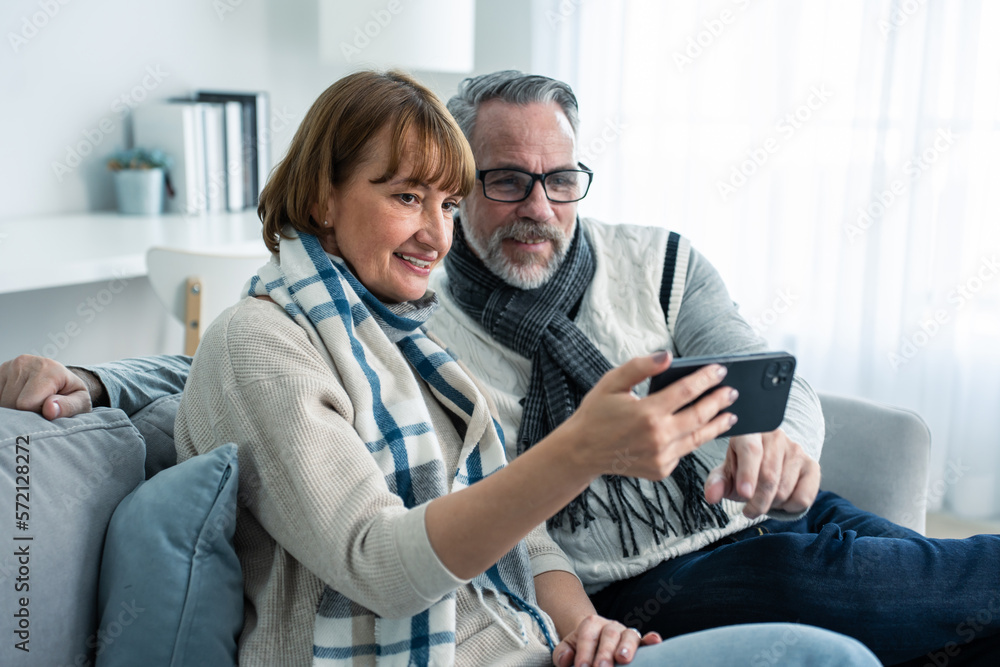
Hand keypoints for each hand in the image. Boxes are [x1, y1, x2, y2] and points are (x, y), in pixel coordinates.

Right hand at [0, 355, 93, 419]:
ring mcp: (9, 366)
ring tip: (31, 403)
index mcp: (49, 369)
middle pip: (11, 403)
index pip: (26, 404)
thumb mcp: (81, 402)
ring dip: (14, 408)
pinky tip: (17, 400)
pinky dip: (6, 403)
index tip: (48, 410)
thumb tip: (50, 409)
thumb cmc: (71, 393)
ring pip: (2, 401)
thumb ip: (69, 407)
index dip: (36, 414)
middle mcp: (25, 363)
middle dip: (24, 412)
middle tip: (40, 407)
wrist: (61, 379)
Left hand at [552, 614, 661, 666]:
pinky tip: (655, 641)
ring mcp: (626, 633)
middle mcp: (610, 626)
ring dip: (627, 647)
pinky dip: (651, 639)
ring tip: (623, 659)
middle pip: (609, 635)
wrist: (593, 642)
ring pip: (629, 635)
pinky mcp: (639, 643)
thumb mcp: (567, 648)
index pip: (588, 635)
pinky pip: (646, 639)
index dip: (584, 652)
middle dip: (605, 653)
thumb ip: (562, 653)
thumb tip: (566, 660)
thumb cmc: (580, 649)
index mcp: (591, 624)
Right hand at [564, 352, 738, 480]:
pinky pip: (684, 452)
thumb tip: (668, 356)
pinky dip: (694, 440)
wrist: (582, 452)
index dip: (705, 378)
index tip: (720, 370)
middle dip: (718, 401)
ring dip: (716, 425)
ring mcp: (661, 457)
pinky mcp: (661, 470)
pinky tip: (702, 430)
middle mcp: (657, 437)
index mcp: (646, 413)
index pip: (686, 391)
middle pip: (699, 416)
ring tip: (730, 415)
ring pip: (698, 438)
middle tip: (732, 391)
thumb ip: (640, 367)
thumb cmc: (595, 414)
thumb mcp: (611, 382)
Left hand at [704, 428, 820, 517]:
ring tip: (764, 499)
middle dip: (757, 501)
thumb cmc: (744, 466)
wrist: (769, 460)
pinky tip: (781, 500)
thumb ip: (716, 483)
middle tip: (749, 510)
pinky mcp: (812, 465)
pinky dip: (790, 507)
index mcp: (751, 433)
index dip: (747, 474)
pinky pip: (804, 496)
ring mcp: (796, 450)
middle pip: (769, 476)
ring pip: (784, 489)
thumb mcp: (726, 472)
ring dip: (772, 504)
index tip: (743, 494)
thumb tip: (711, 496)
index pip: (751, 451)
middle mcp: (776, 437)